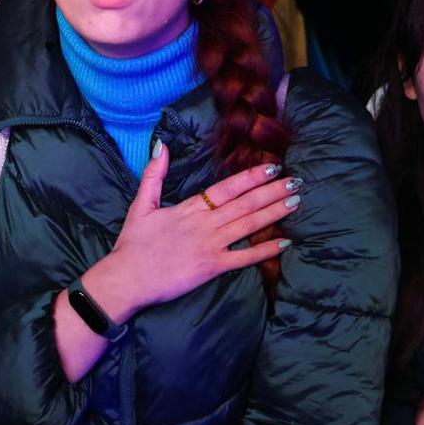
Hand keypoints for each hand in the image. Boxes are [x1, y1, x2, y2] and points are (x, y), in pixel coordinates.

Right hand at [81, 144, 299, 322]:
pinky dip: (264, 251)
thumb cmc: (133, 243)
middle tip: (296, 182)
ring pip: (248, 226)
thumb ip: (153, 175)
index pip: (225, 189)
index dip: (250, 178)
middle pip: (244, 204)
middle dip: (271, 192)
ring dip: (274, 213)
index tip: (271, 169)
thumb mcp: (140, 204)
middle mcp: (204, 224)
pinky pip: (244, 258)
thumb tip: (161, 146)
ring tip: (295, 202)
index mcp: (189, 208)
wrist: (128, 278)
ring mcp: (210, 245)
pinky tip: (283, 243)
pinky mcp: (212, 267)